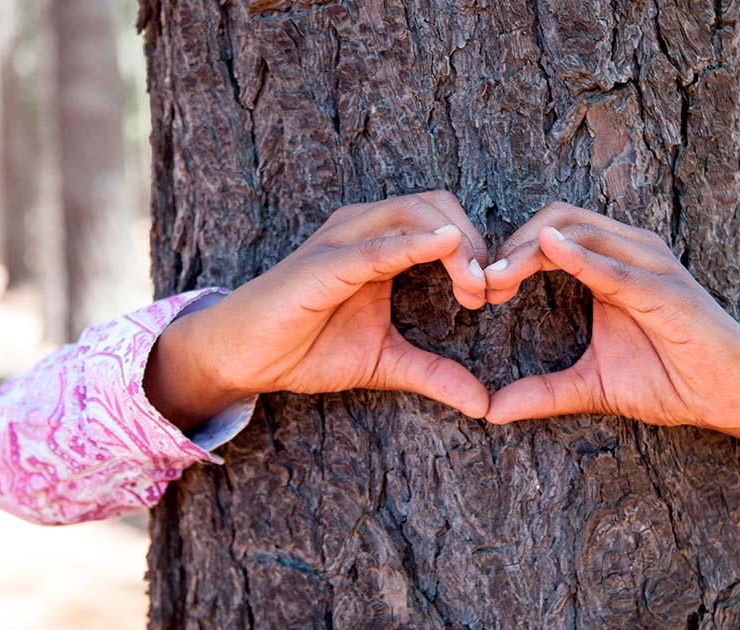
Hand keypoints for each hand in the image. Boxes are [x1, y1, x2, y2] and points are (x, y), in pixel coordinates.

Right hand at [146, 192, 491, 430]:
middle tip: (486, 294)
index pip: (445, 220)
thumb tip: (484, 404)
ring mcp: (341, 240)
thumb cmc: (306, 348)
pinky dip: (412, 243)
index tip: (495, 296)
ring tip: (471, 287)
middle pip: (438, 204)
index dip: (479, 251)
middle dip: (476, 244)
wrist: (244, 358)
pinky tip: (443, 247)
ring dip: (455, 244)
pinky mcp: (322, 263)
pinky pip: (375, 246)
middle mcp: (364, 229)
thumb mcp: (386, 363)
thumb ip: (436, 374)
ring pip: (413, 212)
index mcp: (382, 243)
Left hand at [482, 203, 739, 456]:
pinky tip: (551, 254)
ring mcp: (651, 265)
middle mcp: (630, 252)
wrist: (733, 399)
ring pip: (579, 231)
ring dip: (529, 251)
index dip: (506, 254)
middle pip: (555, 219)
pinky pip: (617, 266)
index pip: (546, 234)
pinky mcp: (669, 289)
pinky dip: (582, 257)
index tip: (477, 292)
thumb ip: (543, 392)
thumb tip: (490, 410)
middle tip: (480, 289)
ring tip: (496, 282)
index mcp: (611, 264)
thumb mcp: (592, 386)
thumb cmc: (672, 381)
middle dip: (508, 247)